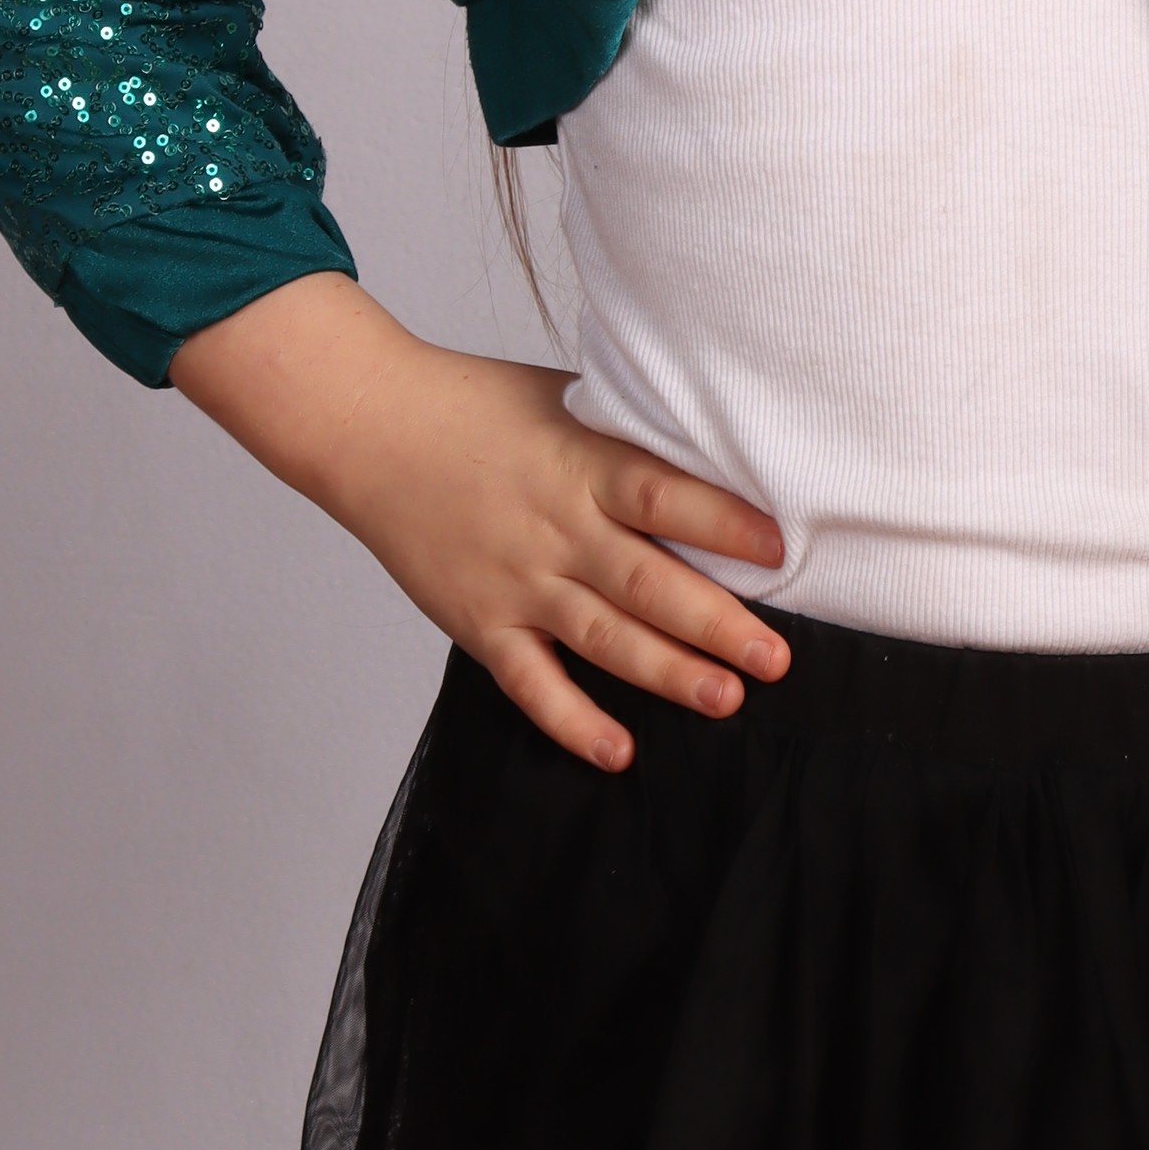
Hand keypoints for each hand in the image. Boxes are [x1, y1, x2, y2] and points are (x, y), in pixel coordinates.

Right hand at [168, 274, 789, 768]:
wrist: (370, 429)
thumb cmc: (474, 405)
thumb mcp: (564, 398)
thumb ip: (627, 437)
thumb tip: (713, 453)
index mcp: (582, 464)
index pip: (663, 497)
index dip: (722, 524)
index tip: (778, 550)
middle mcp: (555, 529)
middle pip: (646, 583)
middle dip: (717, 624)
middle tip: (776, 658)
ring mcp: (516, 582)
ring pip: (603, 639)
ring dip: (667, 673)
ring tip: (727, 699)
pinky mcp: (481, 622)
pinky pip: (532, 684)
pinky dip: (573, 721)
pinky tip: (619, 751)